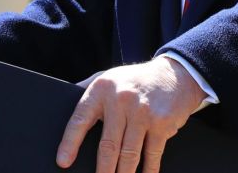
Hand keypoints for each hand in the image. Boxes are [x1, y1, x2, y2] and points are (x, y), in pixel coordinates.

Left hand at [56, 57, 204, 172]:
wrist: (174, 74)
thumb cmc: (135, 81)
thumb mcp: (108, 78)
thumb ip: (86, 88)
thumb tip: (63, 95)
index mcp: (101, 90)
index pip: (80, 119)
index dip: (70, 143)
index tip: (63, 161)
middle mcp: (121, 99)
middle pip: (108, 145)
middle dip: (103, 170)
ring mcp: (143, 112)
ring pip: (129, 154)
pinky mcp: (162, 123)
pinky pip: (152, 154)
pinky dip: (148, 170)